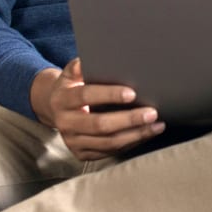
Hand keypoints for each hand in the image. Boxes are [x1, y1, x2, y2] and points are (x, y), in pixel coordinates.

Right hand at [30, 59, 165, 160]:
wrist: (54, 108)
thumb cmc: (73, 86)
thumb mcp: (71, 73)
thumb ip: (79, 66)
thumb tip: (91, 58)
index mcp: (62, 99)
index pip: (86, 96)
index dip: (109, 94)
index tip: (132, 93)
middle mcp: (65, 123)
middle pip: (99, 124)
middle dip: (129, 119)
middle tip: (152, 113)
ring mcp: (72, 141)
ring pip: (108, 142)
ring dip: (135, 135)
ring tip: (157, 125)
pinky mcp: (81, 153)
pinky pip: (109, 152)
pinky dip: (130, 144)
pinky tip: (146, 134)